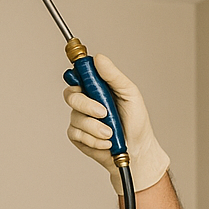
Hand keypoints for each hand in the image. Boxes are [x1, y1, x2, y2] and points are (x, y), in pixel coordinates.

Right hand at [65, 53, 170, 193]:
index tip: (84, 79)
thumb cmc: (135, 121)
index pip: (78, 75)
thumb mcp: (130, 94)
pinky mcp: (78, 136)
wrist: (137, 150)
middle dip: (87, 105)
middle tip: (104, 112)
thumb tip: (99, 58)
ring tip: (111, 134)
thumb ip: (113, 76)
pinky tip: (107, 143)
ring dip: (96, 127)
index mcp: (96, 87)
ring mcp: (80, 118)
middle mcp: (85, 101)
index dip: (77, 75)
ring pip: (76, 117)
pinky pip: (77, 134)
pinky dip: (94, 140)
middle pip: (71, 95)